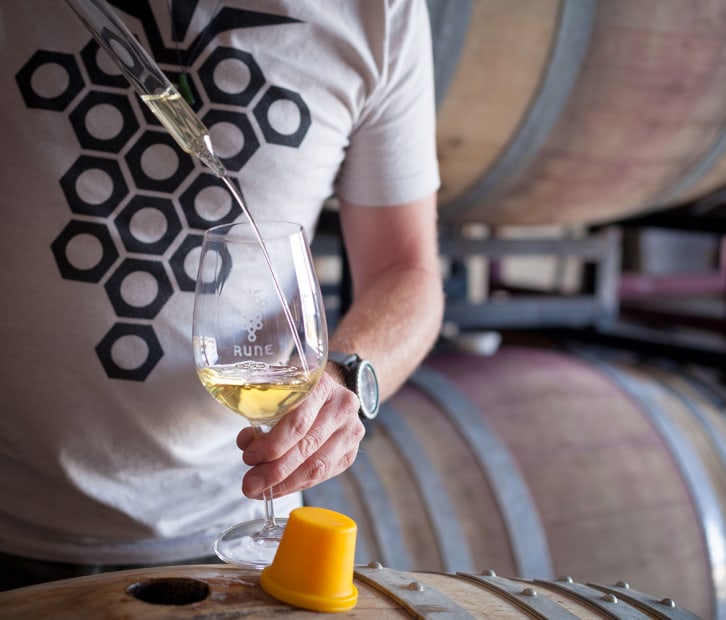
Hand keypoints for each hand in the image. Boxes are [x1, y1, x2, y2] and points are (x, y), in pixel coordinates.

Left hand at [236, 371, 364, 498]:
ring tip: (261, 490)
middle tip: (250, 483)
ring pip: (317, 466)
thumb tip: (247, 442)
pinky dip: (297, 484)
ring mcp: (351, 431)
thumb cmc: (299, 392)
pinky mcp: (350, 453)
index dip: (272, 444)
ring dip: (285, 483)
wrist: (330, 394)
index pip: (298, 421)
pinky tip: (279, 488)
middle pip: (308, 446)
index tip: (249, 456)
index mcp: (323, 386)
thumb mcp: (281, 391)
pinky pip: (323, 475)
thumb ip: (264, 413)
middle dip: (275, 470)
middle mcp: (343, 407)